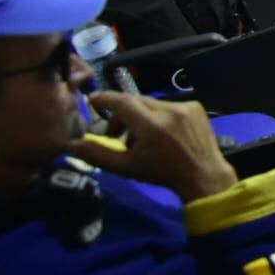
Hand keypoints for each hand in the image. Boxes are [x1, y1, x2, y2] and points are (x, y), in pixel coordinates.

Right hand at [69, 92, 236, 201]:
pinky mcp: (196, 106)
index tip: (92, 101)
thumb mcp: (127, 167)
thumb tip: (71, 146)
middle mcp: (168, 110)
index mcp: (150, 125)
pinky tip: (163, 134)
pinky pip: (169, 105)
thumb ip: (98, 155)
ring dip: (141, 117)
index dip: (104, 98)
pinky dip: (160, 116)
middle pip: (135, 102)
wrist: (203, 176)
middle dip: (121, 114)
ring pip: (151, 104)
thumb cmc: (163, 173)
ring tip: (141, 139)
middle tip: (116, 134)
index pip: (120, 101)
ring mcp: (184, 106)